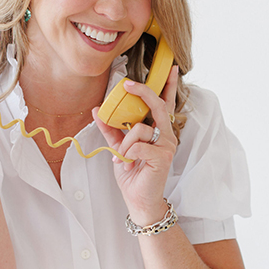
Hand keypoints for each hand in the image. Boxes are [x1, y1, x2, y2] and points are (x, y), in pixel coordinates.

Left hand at [93, 65, 178, 225]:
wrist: (138, 199)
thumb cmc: (133, 173)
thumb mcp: (118, 147)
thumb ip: (111, 129)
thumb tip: (97, 110)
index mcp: (159, 131)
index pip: (167, 103)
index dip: (169, 85)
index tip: (170, 69)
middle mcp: (167, 135)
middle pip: (158, 106)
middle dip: (143, 93)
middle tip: (127, 86)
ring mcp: (167, 146)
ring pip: (141, 128)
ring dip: (125, 143)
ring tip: (122, 157)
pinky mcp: (163, 157)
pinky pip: (138, 145)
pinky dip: (127, 154)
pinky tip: (127, 164)